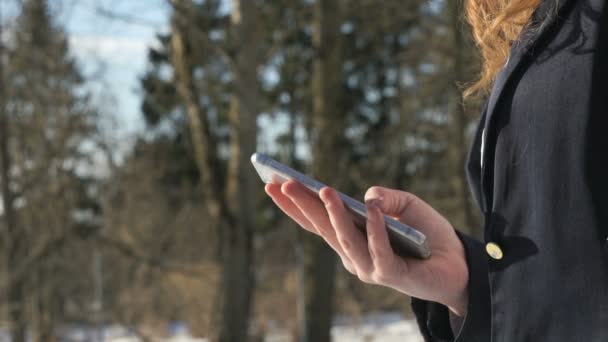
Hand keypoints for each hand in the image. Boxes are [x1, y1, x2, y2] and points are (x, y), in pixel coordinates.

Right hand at [265, 181, 468, 316]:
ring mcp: (369, 268)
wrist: (460, 264)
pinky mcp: (390, 275)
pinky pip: (379, 250)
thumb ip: (386, 198)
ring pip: (345, 240)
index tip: (273, 183)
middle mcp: (353, 256)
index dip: (295, 204)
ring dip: (333, 215)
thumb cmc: (428, 235)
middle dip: (301, 205)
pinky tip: (370, 210)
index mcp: (352, 239)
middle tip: (282, 183)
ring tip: (324, 190)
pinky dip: (374, 230)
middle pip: (322, 229)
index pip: (317, 221)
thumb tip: (367, 199)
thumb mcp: (407, 205)